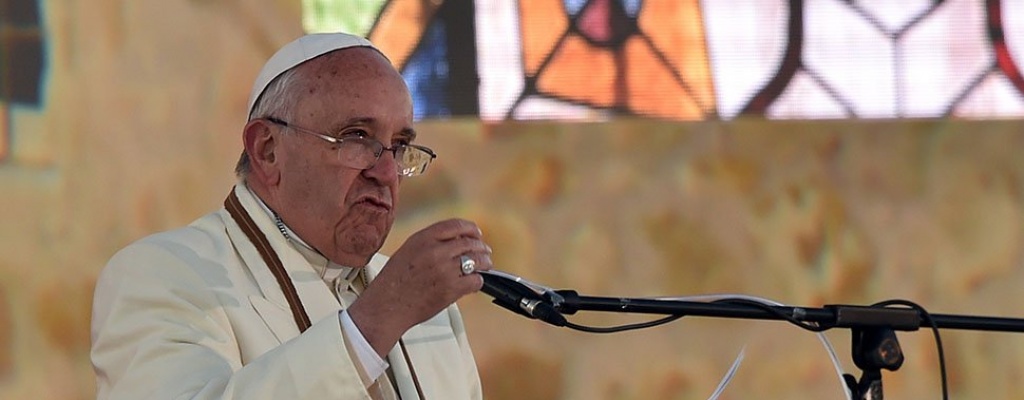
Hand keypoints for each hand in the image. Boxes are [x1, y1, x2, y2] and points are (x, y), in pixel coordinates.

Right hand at [346, 218, 492, 355]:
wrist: (386, 306)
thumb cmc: (394, 281)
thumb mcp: (408, 251)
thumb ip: (429, 243)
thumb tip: (454, 240)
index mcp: (423, 238)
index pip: (455, 225)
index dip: (470, 229)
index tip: (476, 233)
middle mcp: (435, 251)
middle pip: (469, 243)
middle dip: (480, 247)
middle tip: (485, 251)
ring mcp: (444, 270)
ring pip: (476, 260)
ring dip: (484, 262)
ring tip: (486, 265)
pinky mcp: (451, 289)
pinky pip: (475, 280)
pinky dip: (478, 281)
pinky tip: (475, 283)